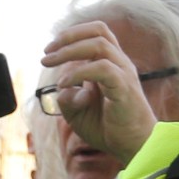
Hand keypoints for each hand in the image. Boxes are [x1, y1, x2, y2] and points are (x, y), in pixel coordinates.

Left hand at [41, 20, 157, 164]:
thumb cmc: (107, 129)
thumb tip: (62, 89)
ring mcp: (123, 74)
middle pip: (98, 32)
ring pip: (99, 45)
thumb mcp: (77, 114)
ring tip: (49, 63)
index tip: (49, 49)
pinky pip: (102, 69)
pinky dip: (78, 73)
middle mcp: (119, 64)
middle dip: (68, 37)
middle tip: (45, 53)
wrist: (133, 146)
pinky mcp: (124, 88)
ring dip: (69, 51)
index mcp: (111, 64)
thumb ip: (66, 99)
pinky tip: (63, 84)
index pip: (96, 33)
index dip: (72, 35)